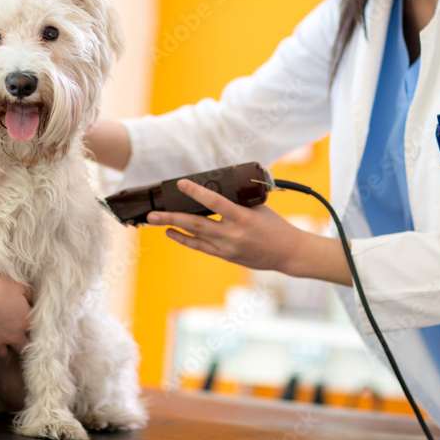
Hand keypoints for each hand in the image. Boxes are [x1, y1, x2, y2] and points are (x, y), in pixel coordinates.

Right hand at [0, 272, 32, 359]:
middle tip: (17, 337)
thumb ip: (26, 295)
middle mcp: (13, 336)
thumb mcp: (15, 285)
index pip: (35, 329)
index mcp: (25, 322)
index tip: (25, 320)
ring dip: (3, 349)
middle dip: (21, 344)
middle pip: (23, 347)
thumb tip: (30, 302)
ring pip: (3, 354)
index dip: (31, 325)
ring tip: (0, 341)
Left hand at [147, 179, 351, 285]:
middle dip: (171, 218)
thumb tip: (216, 184)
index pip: (215, 202)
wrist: (287, 253)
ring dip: (173, 228)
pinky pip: (200, 247)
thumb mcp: (258, 206)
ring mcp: (227, 247)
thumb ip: (237, 198)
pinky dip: (185, 240)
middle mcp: (232, 234)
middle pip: (196, 224)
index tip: (181, 183)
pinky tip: (172, 233)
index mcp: (243, 217)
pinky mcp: (225, 256)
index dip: (196, 192)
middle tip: (152, 213)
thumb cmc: (274, 225)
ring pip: (195, 237)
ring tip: (155, 222)